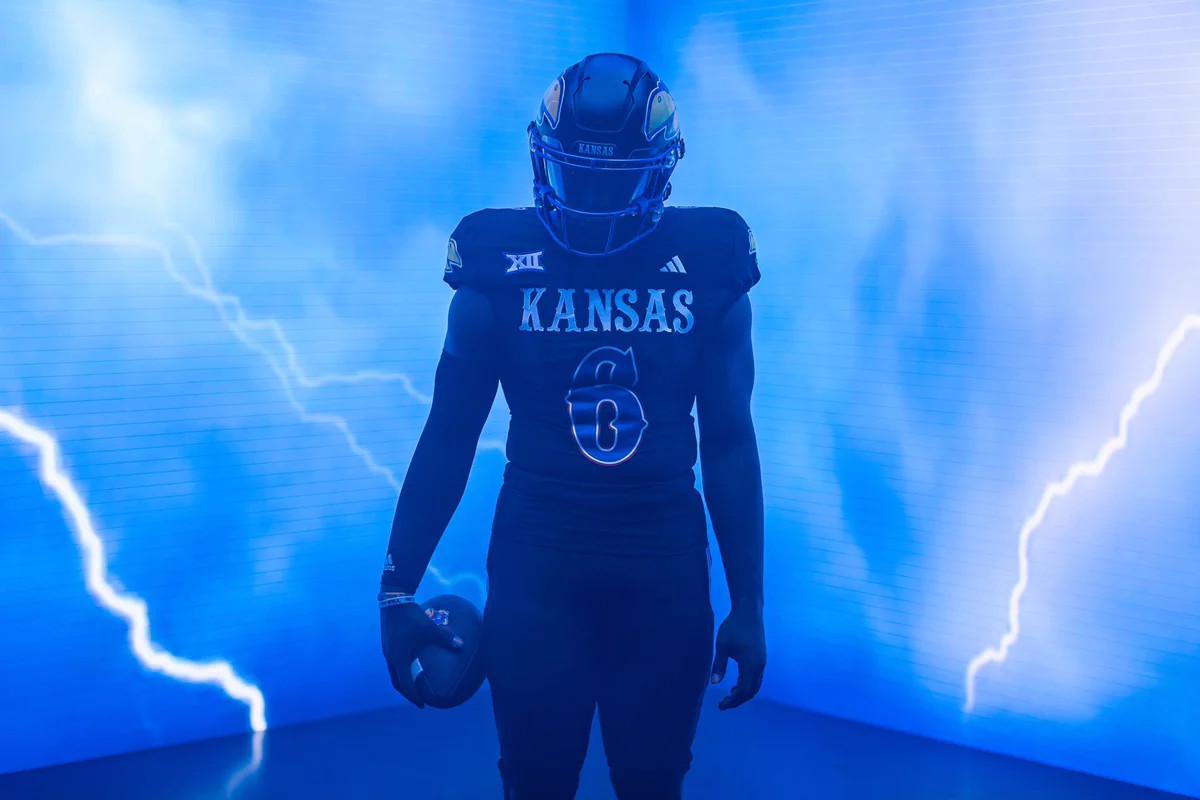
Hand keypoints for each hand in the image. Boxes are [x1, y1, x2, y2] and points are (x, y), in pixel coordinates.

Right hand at [380, 593, 461, 707]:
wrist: (393, 599)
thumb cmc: (412, 615)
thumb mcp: (430, 627)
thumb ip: (445, 638)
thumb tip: (462, 646)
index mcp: (399, 657)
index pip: (406, 683)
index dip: (414, 696)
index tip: (422, 704)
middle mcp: (391, 656)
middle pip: (397, 681)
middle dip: (407, 692)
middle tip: (419, 700)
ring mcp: (387, 650)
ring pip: (394, 672)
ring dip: (403, 681)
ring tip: (414, 686)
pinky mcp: (388, 643)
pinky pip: (394, 662)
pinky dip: (401, 669)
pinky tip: (411, 665)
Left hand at [710, 604, 765, 710]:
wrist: (748, 612)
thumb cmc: (733, 627)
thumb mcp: (722, 645)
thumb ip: (719, 665)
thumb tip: (714, 683)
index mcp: (750, 665)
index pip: (743, 690)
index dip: (732, 701)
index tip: (720, 705)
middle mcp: (759, 666)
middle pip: (751, 691)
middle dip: (738, 700)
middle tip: (724, 704)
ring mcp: (762, 662)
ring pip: (755, 685)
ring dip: (743, 693)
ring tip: (729, 696)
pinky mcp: (761, 658)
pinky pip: (756, 678)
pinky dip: (747, 685)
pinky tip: (736, 684)